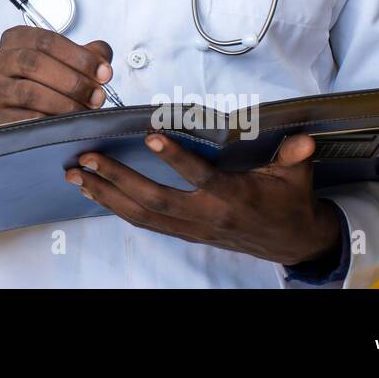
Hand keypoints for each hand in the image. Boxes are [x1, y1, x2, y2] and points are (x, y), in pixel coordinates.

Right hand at [0, 26, 114, 125]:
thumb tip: (103, 57)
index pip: (46, 40)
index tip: (103, 71)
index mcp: (15, 39)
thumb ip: (87, 53)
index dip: (78, 56)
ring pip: (29, 92)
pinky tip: (68, 122)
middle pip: (35, 63)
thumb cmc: (41, 79)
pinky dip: (50, 120)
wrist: (18, 108)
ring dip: (64, 102)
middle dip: (73, 80)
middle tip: (97, 94)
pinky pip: (25, 119)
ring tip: (85, 109)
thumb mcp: (64, 59)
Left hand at [65, 131, 341, 266]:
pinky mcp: (184, 232)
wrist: (292, 242)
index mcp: (235, 197)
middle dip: (117, 179)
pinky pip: (144, 221)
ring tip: (76, 174)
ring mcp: (193, 227)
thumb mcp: (297, 176)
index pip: (201, 177)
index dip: (176, 159)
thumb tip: (302, 140)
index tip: (150, 136)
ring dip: (105, 194)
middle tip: (87, 158)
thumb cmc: (289, 200)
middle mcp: (207, 215)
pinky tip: (93, 191)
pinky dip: (115, 206)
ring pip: (142, 214)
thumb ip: (294, 157)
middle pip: (155, 200)